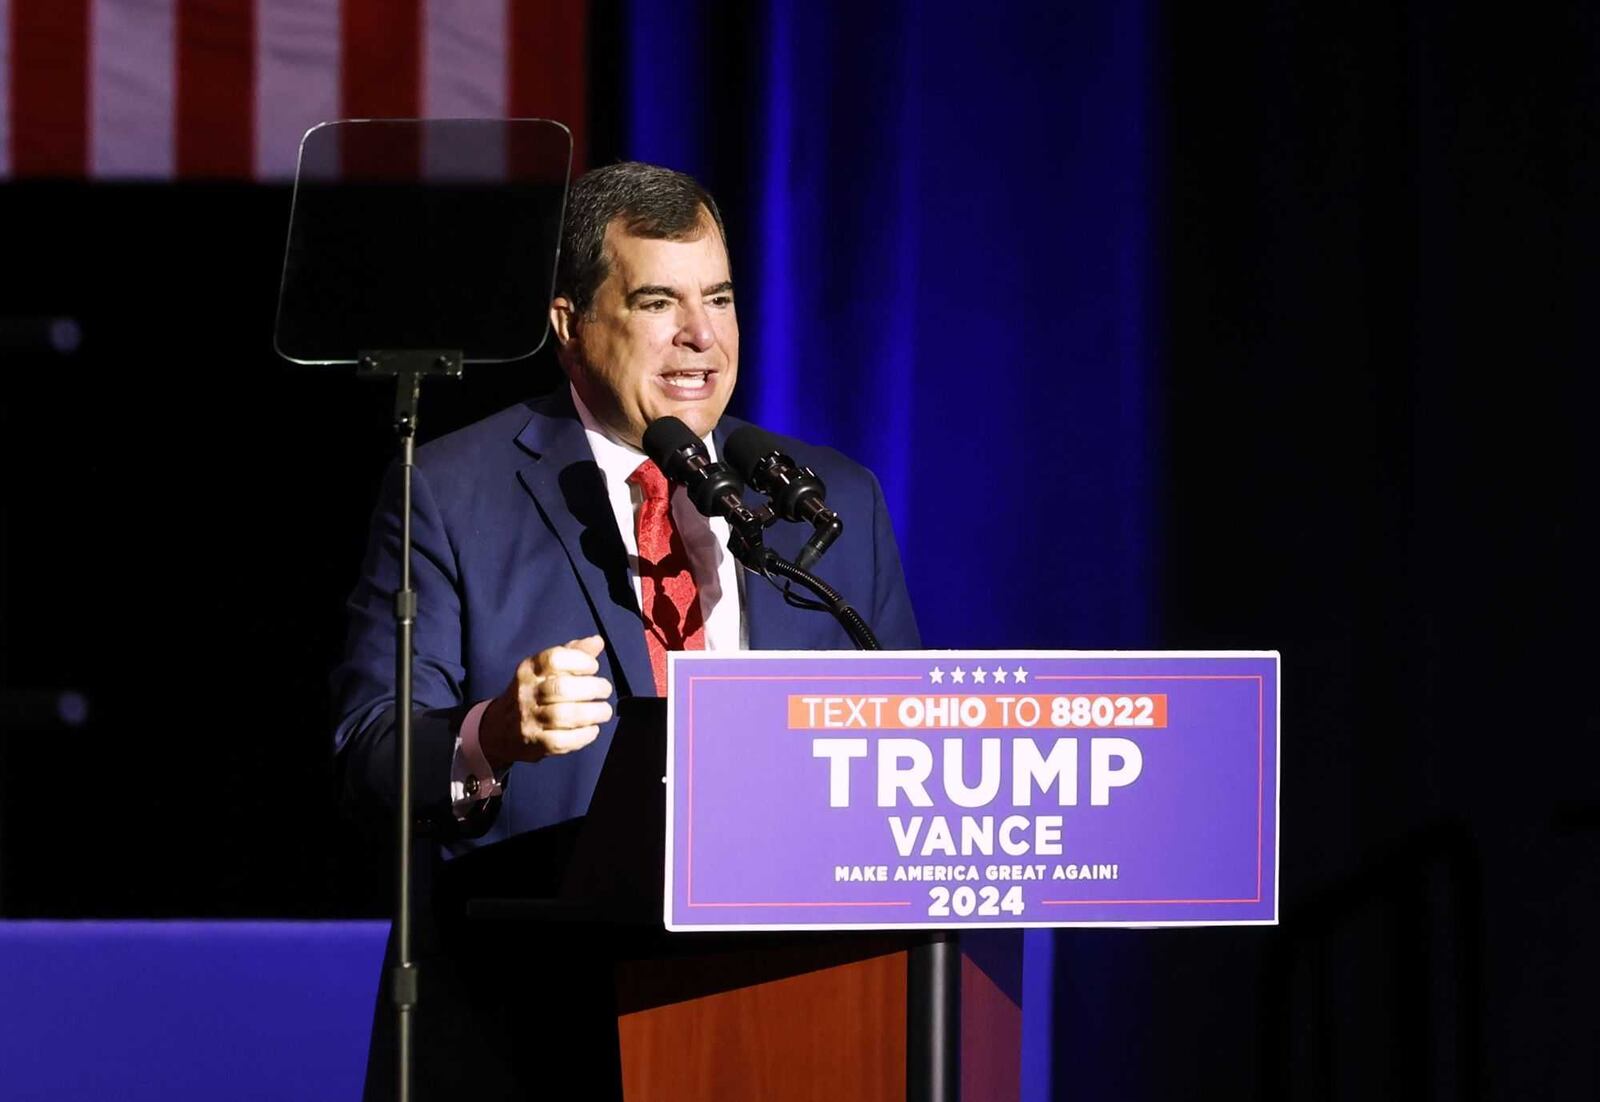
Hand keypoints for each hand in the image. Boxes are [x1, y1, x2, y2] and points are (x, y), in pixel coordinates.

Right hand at [479, 636, 612, 769]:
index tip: (593, 667)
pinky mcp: (535, 743)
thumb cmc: (533, 693)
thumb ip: (573, 654)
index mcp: (530, 670)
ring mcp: (529, 719)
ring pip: (563, 716)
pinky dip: (583, 735)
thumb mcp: (546, 669)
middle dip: (591, 688)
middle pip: (561, 688)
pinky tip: (592, 729)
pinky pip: (562, 741)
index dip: (580, 661)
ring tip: (603, 711)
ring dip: (592, 713)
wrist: (500, 729)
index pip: (554, 660)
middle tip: (604, 690)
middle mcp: (526, 692)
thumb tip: (597, 641)